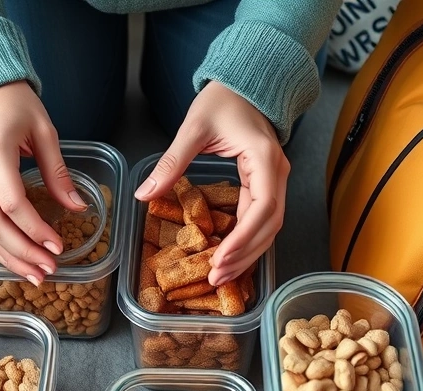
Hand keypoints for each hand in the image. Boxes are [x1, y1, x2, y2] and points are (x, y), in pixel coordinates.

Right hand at [0, 81, 87, 285]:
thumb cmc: (13, 103)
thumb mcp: (45, 131)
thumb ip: (59, 173)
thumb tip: (77, 207)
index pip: (14, 204)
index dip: (36, 230)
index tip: (57, 247)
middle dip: (23, 253)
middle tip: (47, 271)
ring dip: (9, 257)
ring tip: (34, 274)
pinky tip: (14, 261)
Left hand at [134, 81, 288, 286]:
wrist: (244, 82)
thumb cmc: (223, 99)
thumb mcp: (193, 128)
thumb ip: (172, 162)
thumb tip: (144, 194)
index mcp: (264, 158)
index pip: (264, 207)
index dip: (244, 238)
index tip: (222, 258)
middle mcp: (277, 173)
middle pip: (270, 225)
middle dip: (245, 254)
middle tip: (217, 277)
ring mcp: (275, 180)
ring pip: (269, 226)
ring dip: (248, 253)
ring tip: (221, 275)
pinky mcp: (266, 184)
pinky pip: (261, 219)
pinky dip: (247, 240)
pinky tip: (230, 256)